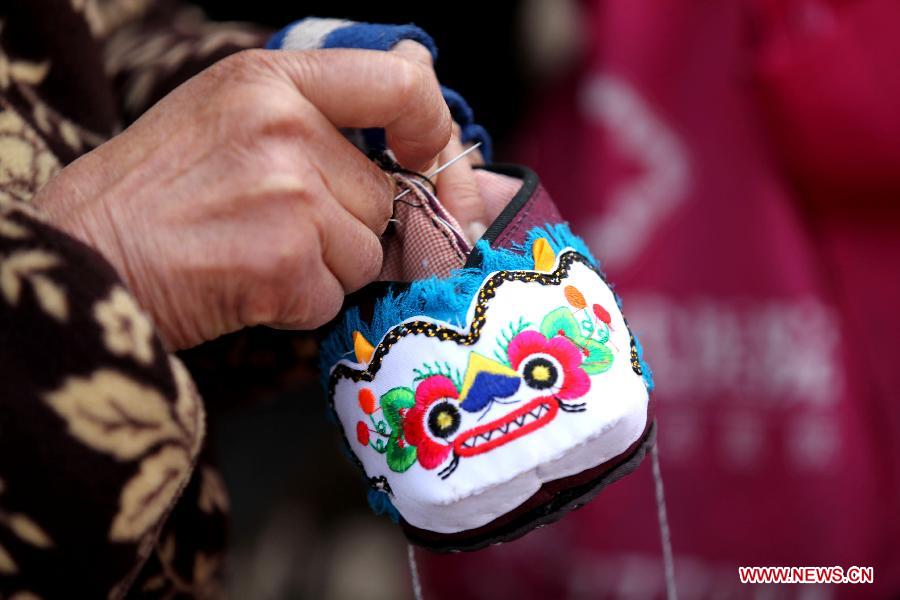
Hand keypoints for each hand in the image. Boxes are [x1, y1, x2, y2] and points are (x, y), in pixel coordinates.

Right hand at [34, 47, 451, 348]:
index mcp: (272, 79)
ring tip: (253, 253)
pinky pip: (335, 296)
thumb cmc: (156, 192)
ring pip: (367, 253)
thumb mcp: (231, 117)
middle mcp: (286, 127)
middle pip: (385, 196)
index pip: (403, 84)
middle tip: (279, 229)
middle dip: (350, 227)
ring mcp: (288, 194)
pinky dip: (300, 304)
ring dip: (325, 269)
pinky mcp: (284, 262)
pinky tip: (246, 283)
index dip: (435, 131)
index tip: (433, 163)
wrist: (84, 256)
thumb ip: (326, 119)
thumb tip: (442, 130)